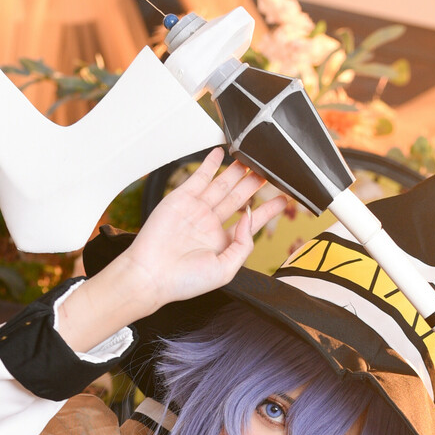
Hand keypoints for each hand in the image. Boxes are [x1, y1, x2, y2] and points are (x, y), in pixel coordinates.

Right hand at [55, 150, 286, 353]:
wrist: (151, 276)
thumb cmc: (184, 281)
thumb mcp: (225, 269)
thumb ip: (243, 244)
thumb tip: (250, 216)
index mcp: (222, 243)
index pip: (251, 221)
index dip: (268, 209)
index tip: (283, 198)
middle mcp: (210, 224)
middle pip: (239, 198)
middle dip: (254, 184)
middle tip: (269, 171)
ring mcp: (196, 210)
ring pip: (222, 185)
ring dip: (237, 171)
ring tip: (252, 158)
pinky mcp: (181, 198)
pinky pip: (200, 176)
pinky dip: (211, 163)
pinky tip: (223, 152)